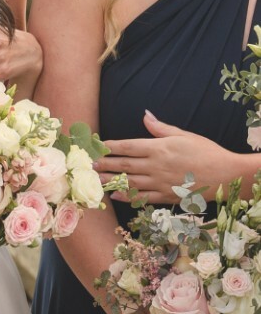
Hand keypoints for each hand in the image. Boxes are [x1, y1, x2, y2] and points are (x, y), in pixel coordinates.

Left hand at [96, 110, 236, 204]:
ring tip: (95, 180)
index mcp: (159, 148)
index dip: (110, 146)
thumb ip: (160, 128)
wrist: (225, 175)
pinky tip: (115, 195)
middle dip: (105, 164)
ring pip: (130, 182)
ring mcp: (160, 183)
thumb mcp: (183, 135)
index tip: (97, 146)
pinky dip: (128, 196)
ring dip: (111, 181)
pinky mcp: (166, 196)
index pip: (128, 146)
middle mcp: (156, 166)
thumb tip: (145, 115)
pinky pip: (143, 198)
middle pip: (125, 165)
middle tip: (88, 165)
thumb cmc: (205, 151)